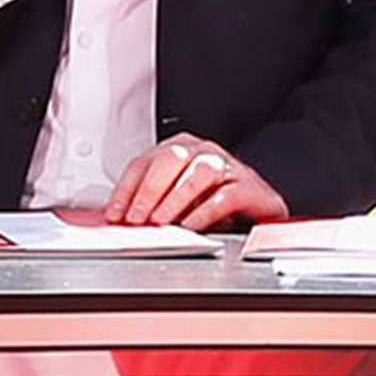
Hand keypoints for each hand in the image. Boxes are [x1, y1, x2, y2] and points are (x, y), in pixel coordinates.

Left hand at [105, 134, 287, 231]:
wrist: (260, 207)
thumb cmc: (214, 200)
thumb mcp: (177, 199)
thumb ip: (152, 203)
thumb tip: (120, 219)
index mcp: (178, 149)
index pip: (143, 163)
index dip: (126, 189)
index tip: (114, 213)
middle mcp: (201, 151)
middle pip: (169, 160)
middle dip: (148, 191)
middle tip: (136, 217)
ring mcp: (226, 166)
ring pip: (196, 174)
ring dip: (174, 199)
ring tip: (160, 222)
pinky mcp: (248, 187)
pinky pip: (224, 197)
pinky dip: (204, 212)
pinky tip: (191, 226)